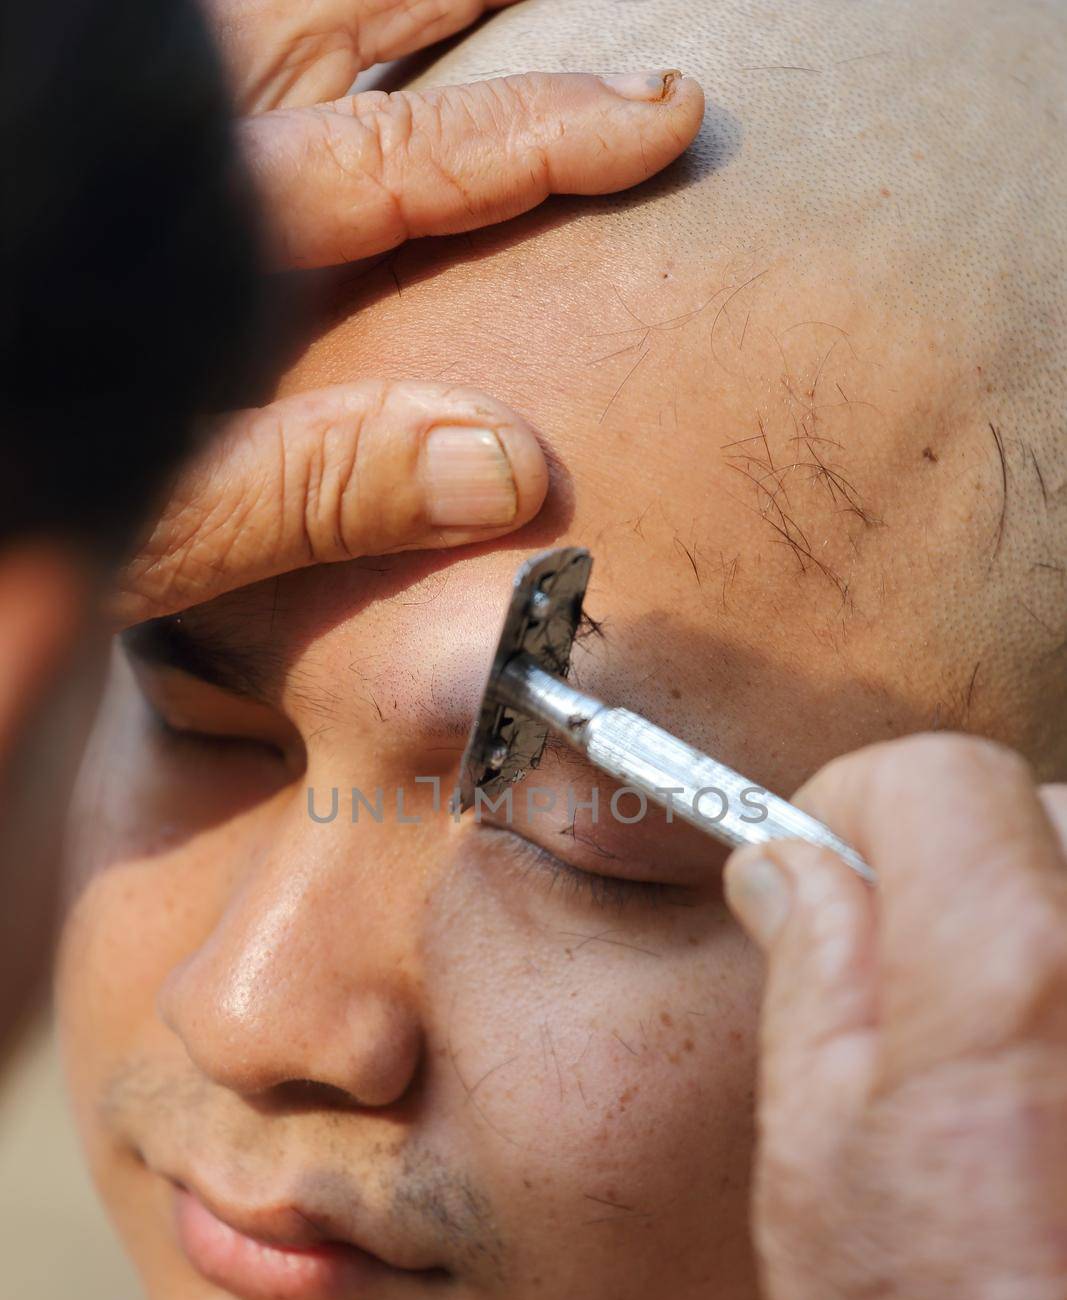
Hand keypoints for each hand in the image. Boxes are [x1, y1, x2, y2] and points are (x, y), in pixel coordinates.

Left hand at [116, 0, 702, 621]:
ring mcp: (135, 141)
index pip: (408, 160)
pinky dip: (268, 40)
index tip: (657, 116)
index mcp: (215, 246)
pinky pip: (203, 68)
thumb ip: (323, 486)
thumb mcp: (160, 527)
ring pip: (256, 15)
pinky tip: (304, 68)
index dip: (542, 135)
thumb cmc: (8, 500)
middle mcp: (175, 158)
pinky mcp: (98, 159)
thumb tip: (510, 465)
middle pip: (329, 18)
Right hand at [723, 734, 1066, 1299]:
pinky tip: (1043, 1073)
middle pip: (1036, 803)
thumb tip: (790, 862)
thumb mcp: (813, 1151)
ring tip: (982, 1031)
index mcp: (999, 975)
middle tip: (893, 963)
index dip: (854, 809)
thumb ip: (813, 969)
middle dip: (950, 855)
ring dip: (1030, 910)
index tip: (824, 874)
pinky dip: (1064, 979)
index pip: (936, 775)